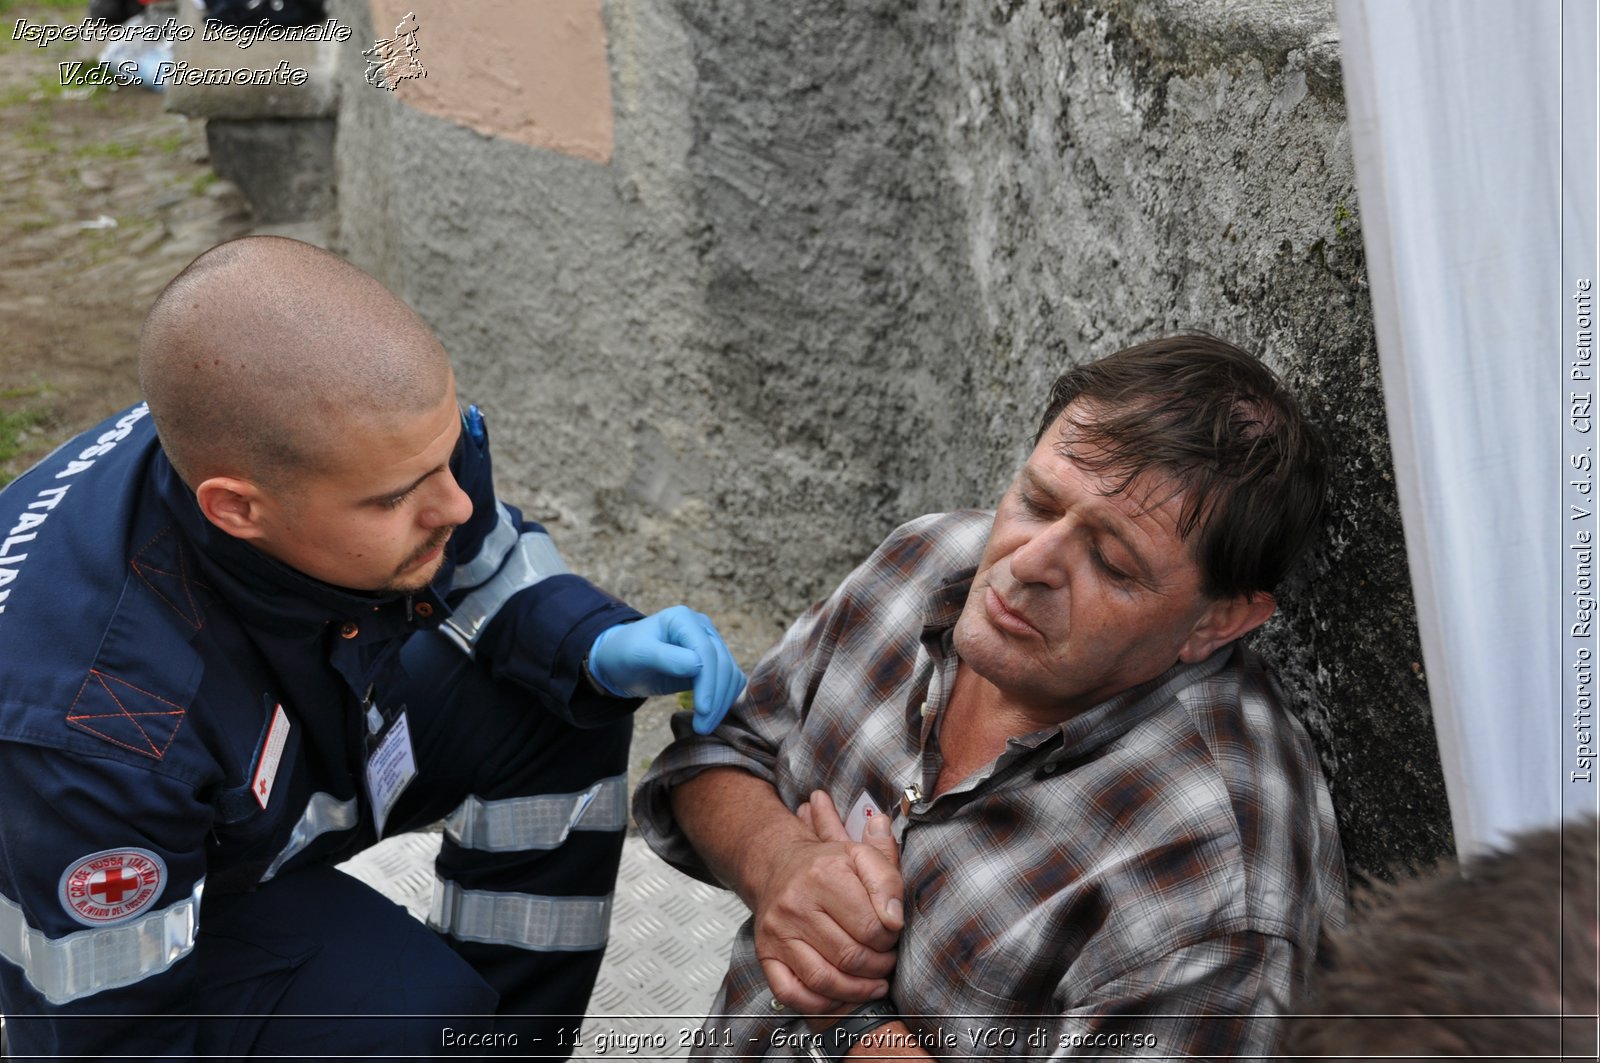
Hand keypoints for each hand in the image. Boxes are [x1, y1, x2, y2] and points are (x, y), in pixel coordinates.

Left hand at [586, 606, 745, 732]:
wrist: (621, 660)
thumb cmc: (625, 653)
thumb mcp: (638, 654)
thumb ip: (665, 657)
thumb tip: (698, 667)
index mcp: (683, 619)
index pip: (706, 651)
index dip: (708, 682)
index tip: (703, 710)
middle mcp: (702, 629)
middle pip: (722, 663)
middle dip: (716, 697)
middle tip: (702, 728)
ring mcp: (710, 645)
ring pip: (730, 674)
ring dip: (722, 702)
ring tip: (704, 727)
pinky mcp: (712, 664)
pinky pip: (728, 681)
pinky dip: (724, 700)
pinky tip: (711, 717)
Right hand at [757, 791, 903, 1015]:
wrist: (779, 867)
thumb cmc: (825, 866)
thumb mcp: (863, 856)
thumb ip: (887, 883)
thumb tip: (894, 922)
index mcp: (823, 876)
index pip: (870, 927)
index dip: (890, 940)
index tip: (891, 937)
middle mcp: (795, 905)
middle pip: (849, 957)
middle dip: (878, 967)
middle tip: (885, 961)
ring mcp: (778, 933)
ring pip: (824, 980)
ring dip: (857, 990)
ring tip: (872, 982)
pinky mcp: (765, 955)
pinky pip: (792, 994)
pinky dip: (821, 1004)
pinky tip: (840, 996)